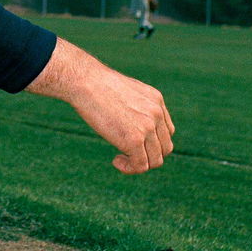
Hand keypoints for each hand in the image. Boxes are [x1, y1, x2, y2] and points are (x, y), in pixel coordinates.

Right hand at [26, 38, 173, 173]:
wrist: (85, 81)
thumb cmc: (95, 84)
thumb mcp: (124, 91)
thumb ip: (135, 106)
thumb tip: (132, 124)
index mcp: (156, 100)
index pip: (166, 131)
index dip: (152, 142)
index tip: (133, 142)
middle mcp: (156, 113)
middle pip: (164, 148)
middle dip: (147, 155)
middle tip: (127, 153)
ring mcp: (148, 127)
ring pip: (155, 160)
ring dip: (138, 164)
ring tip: (120, 158)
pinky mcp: (134, 139)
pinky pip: (140, 165)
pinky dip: (129, 168)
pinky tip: (116, 161)